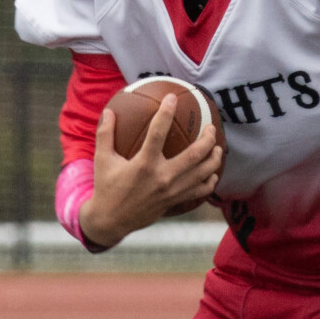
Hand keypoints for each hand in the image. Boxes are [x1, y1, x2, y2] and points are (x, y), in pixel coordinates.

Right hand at [80, 94, 222, 246]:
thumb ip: (105, 134)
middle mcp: (162, 177)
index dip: (166, 112)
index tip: (172, 98)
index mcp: (143, 164)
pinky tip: (212, 172)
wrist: (111, 220)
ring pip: (203, 173)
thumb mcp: (102, 159)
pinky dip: (210, 181)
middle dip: (208, 138)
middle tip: (211, 126)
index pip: (158, 132)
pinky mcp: (176, 201)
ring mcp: (172, 191)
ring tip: (217, 147)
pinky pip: (201, 191)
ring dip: (214, 158)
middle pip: (195, 154)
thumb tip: (109, 111)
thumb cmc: (106, 187)